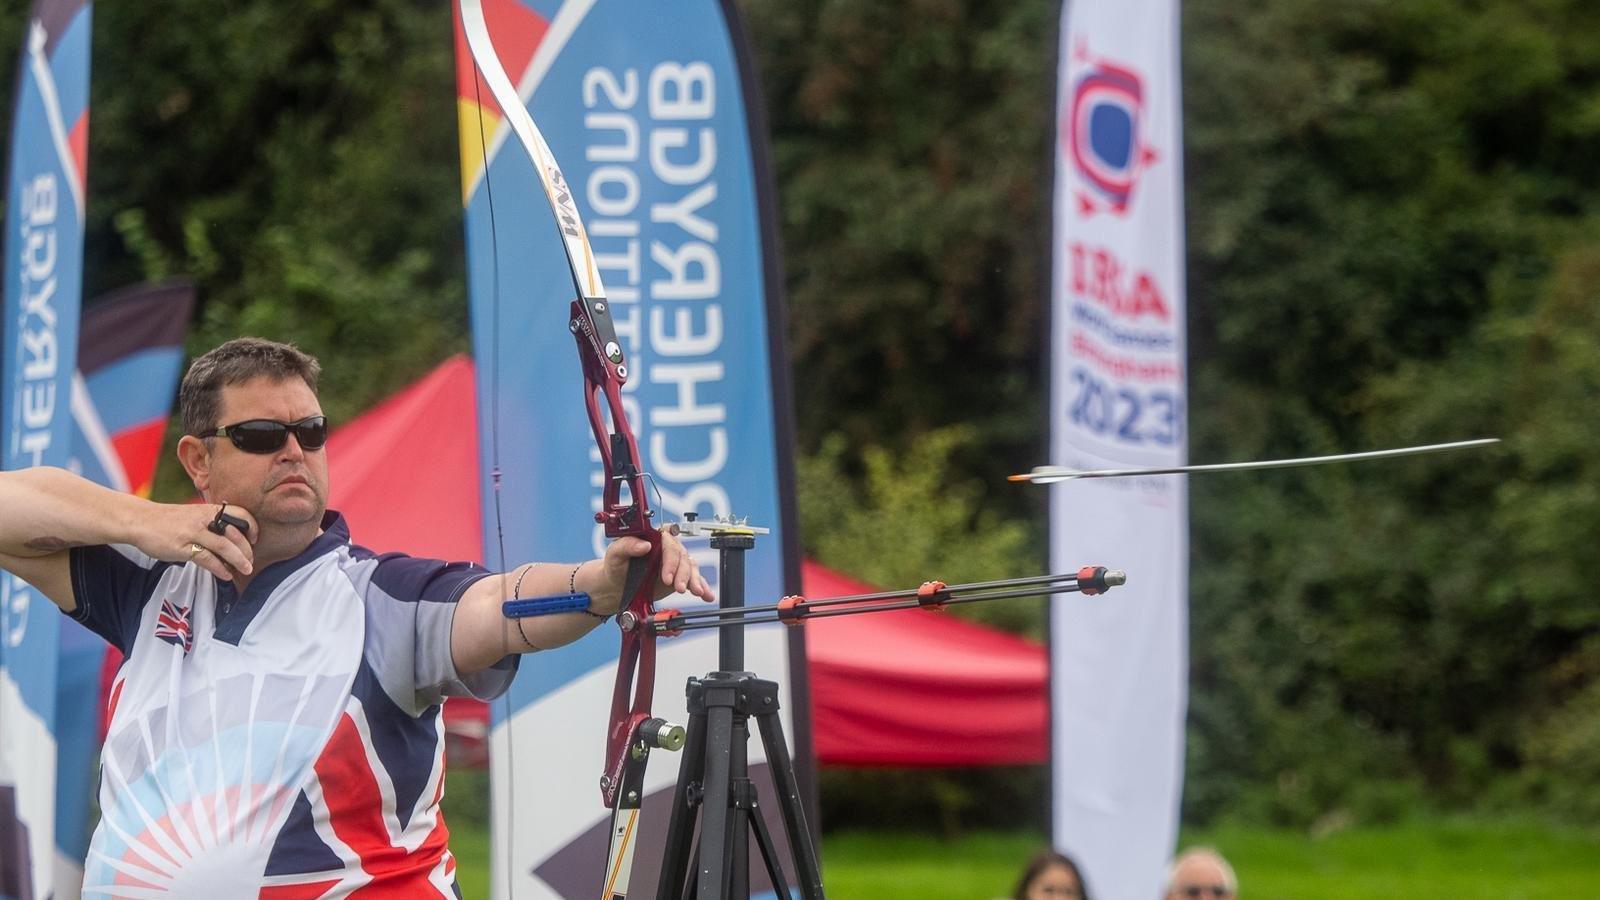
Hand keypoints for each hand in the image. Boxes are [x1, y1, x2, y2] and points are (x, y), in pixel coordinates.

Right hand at [144, 503, 258, 581]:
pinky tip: (226, 575)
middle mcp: (204, 519)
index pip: (241, 514)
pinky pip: (207, 559)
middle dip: (247, 550)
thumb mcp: (194, 515)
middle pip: (236, 534)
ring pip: (225, 546)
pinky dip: (220, 569)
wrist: (141, 520)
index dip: (252, 527)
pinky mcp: (183, 547)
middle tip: (251, 561)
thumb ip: (212, 523)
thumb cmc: (169, 520)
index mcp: (209, 510)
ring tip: (246, 570)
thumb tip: (232, 539)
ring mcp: (193, 532)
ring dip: (239, 561)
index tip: (255, 539)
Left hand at [591, 529, 714, 613]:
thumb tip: (644, 544)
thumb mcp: (615, 553)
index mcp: (654, 538)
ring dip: (695, 580)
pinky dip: (702, 586)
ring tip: (696, 592)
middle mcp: (667, 548)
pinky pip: (694, 579)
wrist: (616, 585)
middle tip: (678, 588)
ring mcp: (674, 563)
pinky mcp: (678, 577)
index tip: (666, 577)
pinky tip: (707, 594)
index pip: (668, 543)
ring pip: (690, 568)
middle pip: (682, 557)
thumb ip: (627, 545)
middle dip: (683, 574)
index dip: (670, 560)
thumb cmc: (615, 565)